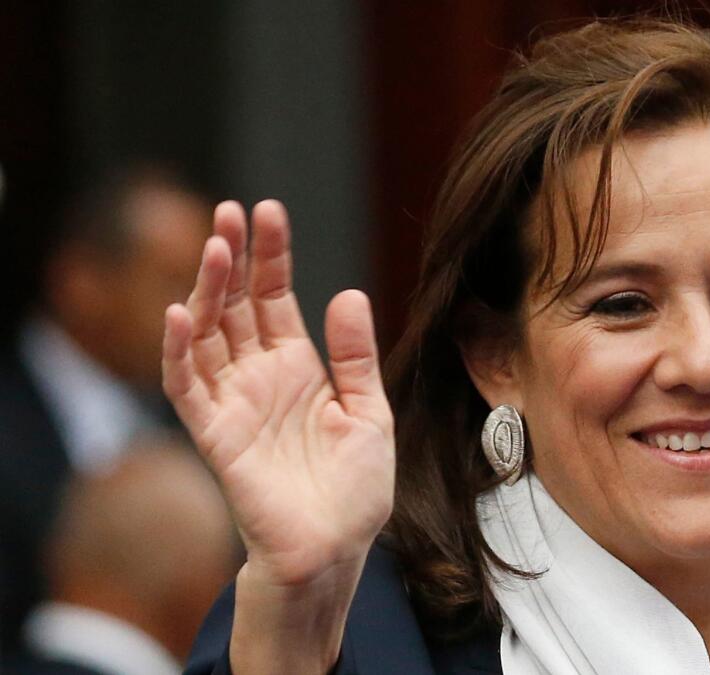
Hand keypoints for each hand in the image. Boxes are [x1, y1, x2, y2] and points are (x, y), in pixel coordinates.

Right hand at [163, 200, 394, 588]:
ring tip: (217, 248)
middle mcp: (260, 376)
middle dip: (233, 259)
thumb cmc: (355, 488)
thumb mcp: (369, 411)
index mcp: (298, 367)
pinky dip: (179, 352)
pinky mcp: (214, 433)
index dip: (271, 256)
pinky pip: (186, 387)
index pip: (275, 298)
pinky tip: (180, 313)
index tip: (268, 211)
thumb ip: (354, 355)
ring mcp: (233, 402)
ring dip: (206, 291)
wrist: (336, 546)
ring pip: (207, 334)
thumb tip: (347, 293)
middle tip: (231, 212)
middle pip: (236, 305)